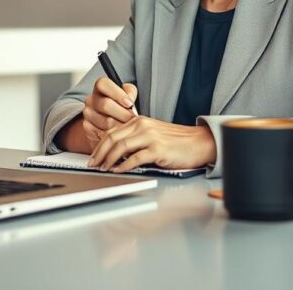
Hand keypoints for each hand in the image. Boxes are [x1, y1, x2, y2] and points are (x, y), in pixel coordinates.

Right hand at [80, 77, 138, 149]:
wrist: (106, 126)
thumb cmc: (120, 109)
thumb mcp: (126, 97)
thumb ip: (130, 92)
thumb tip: (130, 98)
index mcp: (100, 88)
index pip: (103, 84)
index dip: (117, 93)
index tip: (130, 103)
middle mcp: (91, 100)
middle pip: (106, 104)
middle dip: (123, 114)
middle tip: (133, 120)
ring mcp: (87, 114)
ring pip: (106, 122)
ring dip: (121, 126)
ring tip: (129, 128)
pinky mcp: (87, 128)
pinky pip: (103, 133)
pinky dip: (115, 135)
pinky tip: (120, 134)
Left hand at [88, 116, 215, 172]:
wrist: (198, 143)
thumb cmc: (176, 142)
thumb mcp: (152, 134)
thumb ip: (135, 139)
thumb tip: (115, 153)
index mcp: (139, 121)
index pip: (112, 131)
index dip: (99, 145)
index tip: (93, 156)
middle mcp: (143, 126)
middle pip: (112, 138)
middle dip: (99, 153)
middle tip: (93, 164)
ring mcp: (150, 137)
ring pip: (121, 147)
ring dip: (109, 159)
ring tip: (103, 169)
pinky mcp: (158, 150)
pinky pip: (135, 158)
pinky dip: (124, 166)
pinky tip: (118, 171)